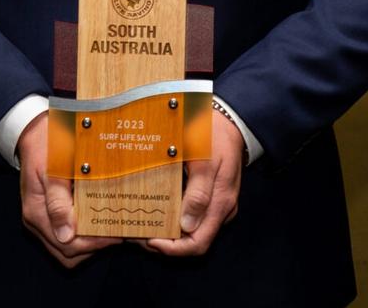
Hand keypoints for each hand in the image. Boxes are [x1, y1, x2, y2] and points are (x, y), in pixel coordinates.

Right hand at [18, 111, 121, 267]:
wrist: (34, 129)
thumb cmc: (46, 144)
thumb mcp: (53, 169)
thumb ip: (58, 202)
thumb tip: (66, 236)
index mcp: (37, 212)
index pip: (67, 245)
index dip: (94, 243)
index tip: (116, 233)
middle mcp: (37, 221)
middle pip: (68, 252)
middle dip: (94, 246)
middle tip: (117, 231)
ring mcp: (43, 218)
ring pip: (67, 247)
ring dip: (90, 241)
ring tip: (111, 226)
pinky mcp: (49, 212)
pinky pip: (66, 233)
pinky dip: (83, 232)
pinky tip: (98, 217)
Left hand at [143, 109, 243, 255]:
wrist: (228, 118)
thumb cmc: (214, 134)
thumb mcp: (204, 159)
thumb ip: (199, 193)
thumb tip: (187, 225)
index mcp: (221, 203)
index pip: (198, 244)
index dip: (173, 249)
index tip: (150, 239)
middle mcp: (220, 209)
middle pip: (192, 239)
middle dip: (166, 240)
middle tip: (139, 230)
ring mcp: (216, 202)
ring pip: (191, 228)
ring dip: (168, 228)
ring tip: (143, 219)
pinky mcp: (210, 194)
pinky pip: (192, 213)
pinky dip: (174, 214)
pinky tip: (157, 205)